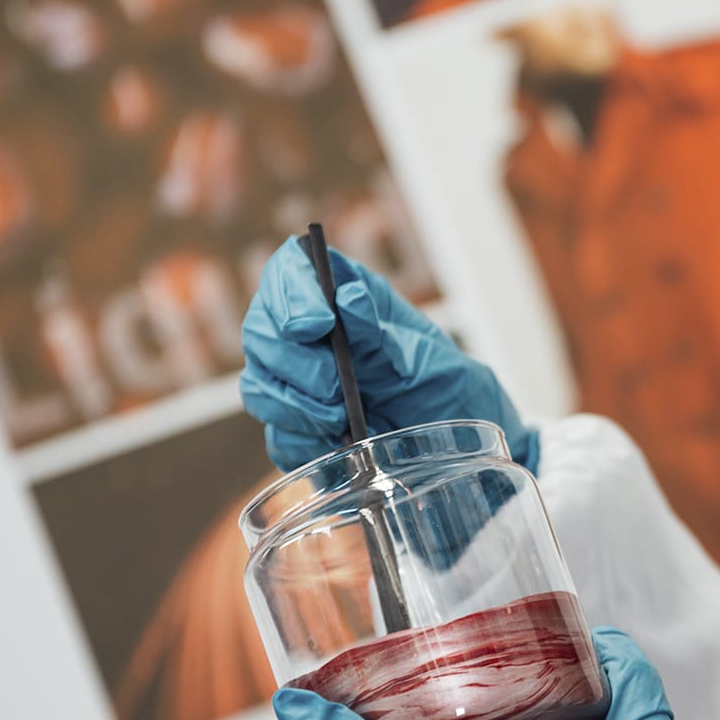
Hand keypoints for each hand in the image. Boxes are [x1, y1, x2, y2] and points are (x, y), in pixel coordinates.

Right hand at [241, 236, 537, 472]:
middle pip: (262, 333)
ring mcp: (299, 385)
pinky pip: (279, 438)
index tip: (316, 325)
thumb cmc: (448, 391)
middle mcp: (313, 338)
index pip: (290, 270)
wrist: (461, 449)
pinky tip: (342, 449)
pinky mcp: (300, 431)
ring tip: (343, 422)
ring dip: (295, 409)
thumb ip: (382, 334)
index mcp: (344, 299)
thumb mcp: (427, 359)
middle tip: (336, 390)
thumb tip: (349, 299)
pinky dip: (307, 445)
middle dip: (295, 365)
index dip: (290, 293)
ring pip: (259, 387)